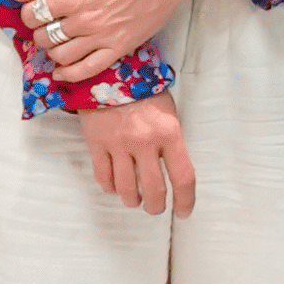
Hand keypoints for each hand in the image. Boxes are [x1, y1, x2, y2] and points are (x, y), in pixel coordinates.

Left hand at [14, 0, 239, 84]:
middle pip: (45, 36)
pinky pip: (87, 70)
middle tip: (49, 24)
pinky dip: (69, 75)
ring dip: (52, 50)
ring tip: (58, 41)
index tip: (36, 10)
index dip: (29, 13)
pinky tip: (61, 72)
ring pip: (61, 55)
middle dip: (40, 31)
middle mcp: (83, 20)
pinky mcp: (118, 49)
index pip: (33, 14)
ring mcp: (101, 37)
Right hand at [76, 92, 194, 217]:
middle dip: (156, 206)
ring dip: (132, 200)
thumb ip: (171, 142)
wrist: (110, 71)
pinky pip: (103, 177)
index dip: (186, 200)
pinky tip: (115, 187)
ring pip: (126, 189)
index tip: (184, 212)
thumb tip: (174, 173)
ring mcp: (119, 144)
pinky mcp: (97, 143)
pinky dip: (110, 188)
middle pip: (154, 190)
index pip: (183, 177)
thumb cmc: (144, 93)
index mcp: (169, 133)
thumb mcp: (169, 114)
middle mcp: (145, 142)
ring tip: (135, 200)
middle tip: (155, 208)